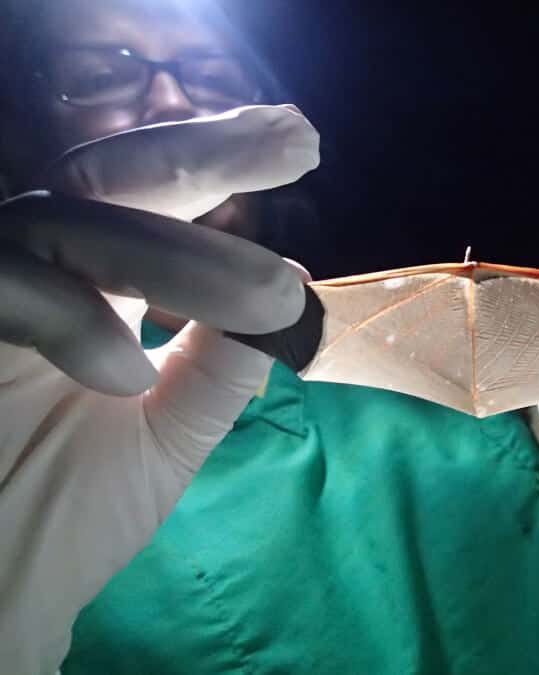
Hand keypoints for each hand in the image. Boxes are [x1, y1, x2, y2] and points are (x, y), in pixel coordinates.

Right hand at [0, 105, 318, 674]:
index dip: (221, 164)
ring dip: (177, 256)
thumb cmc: (67, 512)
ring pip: (68, 218)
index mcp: (86, 289)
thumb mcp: (173, 430)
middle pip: (108, 178)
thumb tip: (293, 279)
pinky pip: (4, 283)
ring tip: (266, 295)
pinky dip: (73, 319)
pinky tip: (126, 376)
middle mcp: (31, 271)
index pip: (152, 205)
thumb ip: (223, 359)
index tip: (298, 141)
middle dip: (205, 154)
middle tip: (293, 137)